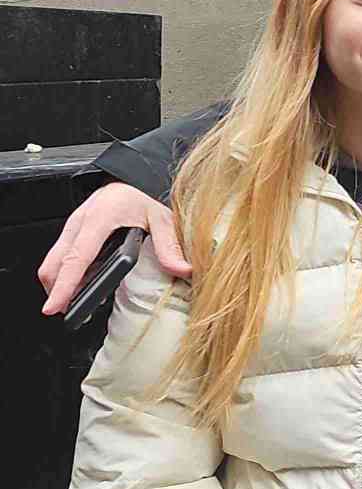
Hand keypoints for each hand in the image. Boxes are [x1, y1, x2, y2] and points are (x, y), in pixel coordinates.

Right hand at [38, 182, 187, 313]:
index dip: (64, 286)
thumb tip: (181, 269)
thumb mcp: (163, 217)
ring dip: (60, 284)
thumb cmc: (144, 194)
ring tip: (76, 303)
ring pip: (53, 261)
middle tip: (70, 312)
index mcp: (99, 219)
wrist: (133, 176)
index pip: (76, 258)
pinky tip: (80, 285)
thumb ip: (170, 245)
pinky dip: (65, 273)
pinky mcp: (73, 231)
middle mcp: (80, 222)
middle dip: (57, 291)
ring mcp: (73, 226)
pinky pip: (61, 256)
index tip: (55, 306)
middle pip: (55, 264)